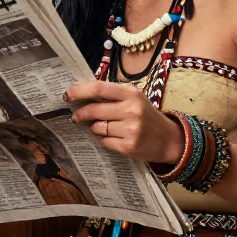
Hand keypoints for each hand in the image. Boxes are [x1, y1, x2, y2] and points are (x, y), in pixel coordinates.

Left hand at [66, 81, 183, 164]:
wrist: (168, 139)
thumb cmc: (146, 115)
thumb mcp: (134, 99)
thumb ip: (112, 96)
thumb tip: (81, 95)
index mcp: (132, 93)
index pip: (99, 89)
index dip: (80, 91)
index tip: (67, 95)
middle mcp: (132, 110)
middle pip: (94, 110)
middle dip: (81, 114)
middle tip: (75, 116)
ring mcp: (131, 129)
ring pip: (97, 128)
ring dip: (94, 128)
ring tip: (103, 127)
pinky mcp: (129, 147)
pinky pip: (104, 142)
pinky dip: (104, 139)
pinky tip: (113, 137)